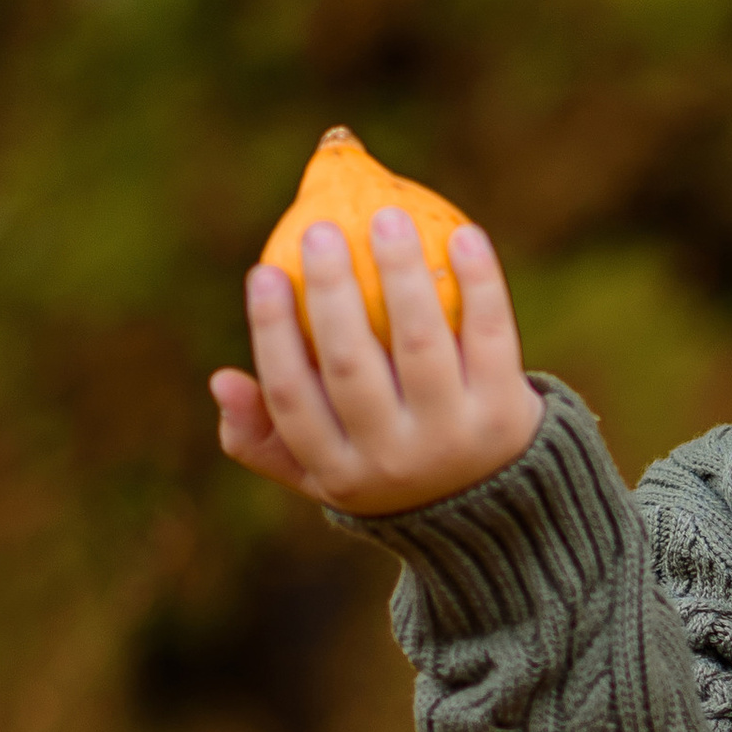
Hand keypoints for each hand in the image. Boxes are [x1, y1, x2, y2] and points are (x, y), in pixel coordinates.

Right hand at [212, 210, 542, 511]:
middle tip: (321, 229)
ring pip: (422, 346)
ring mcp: (455, 441)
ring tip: (389, 217)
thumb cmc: (386, 467)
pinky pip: (491, 337)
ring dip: (403, 276)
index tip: (264, 270)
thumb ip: (264, 434)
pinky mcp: (509, 417)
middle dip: (330, 294)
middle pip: (351, 366)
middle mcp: (395, 462)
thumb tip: (222, 380)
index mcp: (340, 474)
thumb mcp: (324, 471)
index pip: (292, 398)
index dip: (272, 332)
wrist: (499, 515)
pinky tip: (463, 234)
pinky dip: (481, 285)